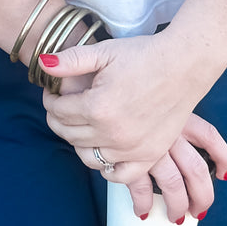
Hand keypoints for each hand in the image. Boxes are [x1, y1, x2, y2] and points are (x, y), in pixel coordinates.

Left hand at [40, 37, 226, 221]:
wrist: (184, 65)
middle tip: (61, 108)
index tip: (52, 93)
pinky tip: (102, 151)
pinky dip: (106, 167)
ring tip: (80, 125)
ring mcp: (132, 148)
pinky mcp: (150, 154)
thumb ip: (70, 61)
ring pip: (88, 156)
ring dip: (77, 142)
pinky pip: (119, 174)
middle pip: (69, 134)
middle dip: (58, 120)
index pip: (58, 111)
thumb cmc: (144, 55)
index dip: (50, 100)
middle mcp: (112, 133)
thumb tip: (42, 64)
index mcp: (97, 106)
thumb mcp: (104, 51)